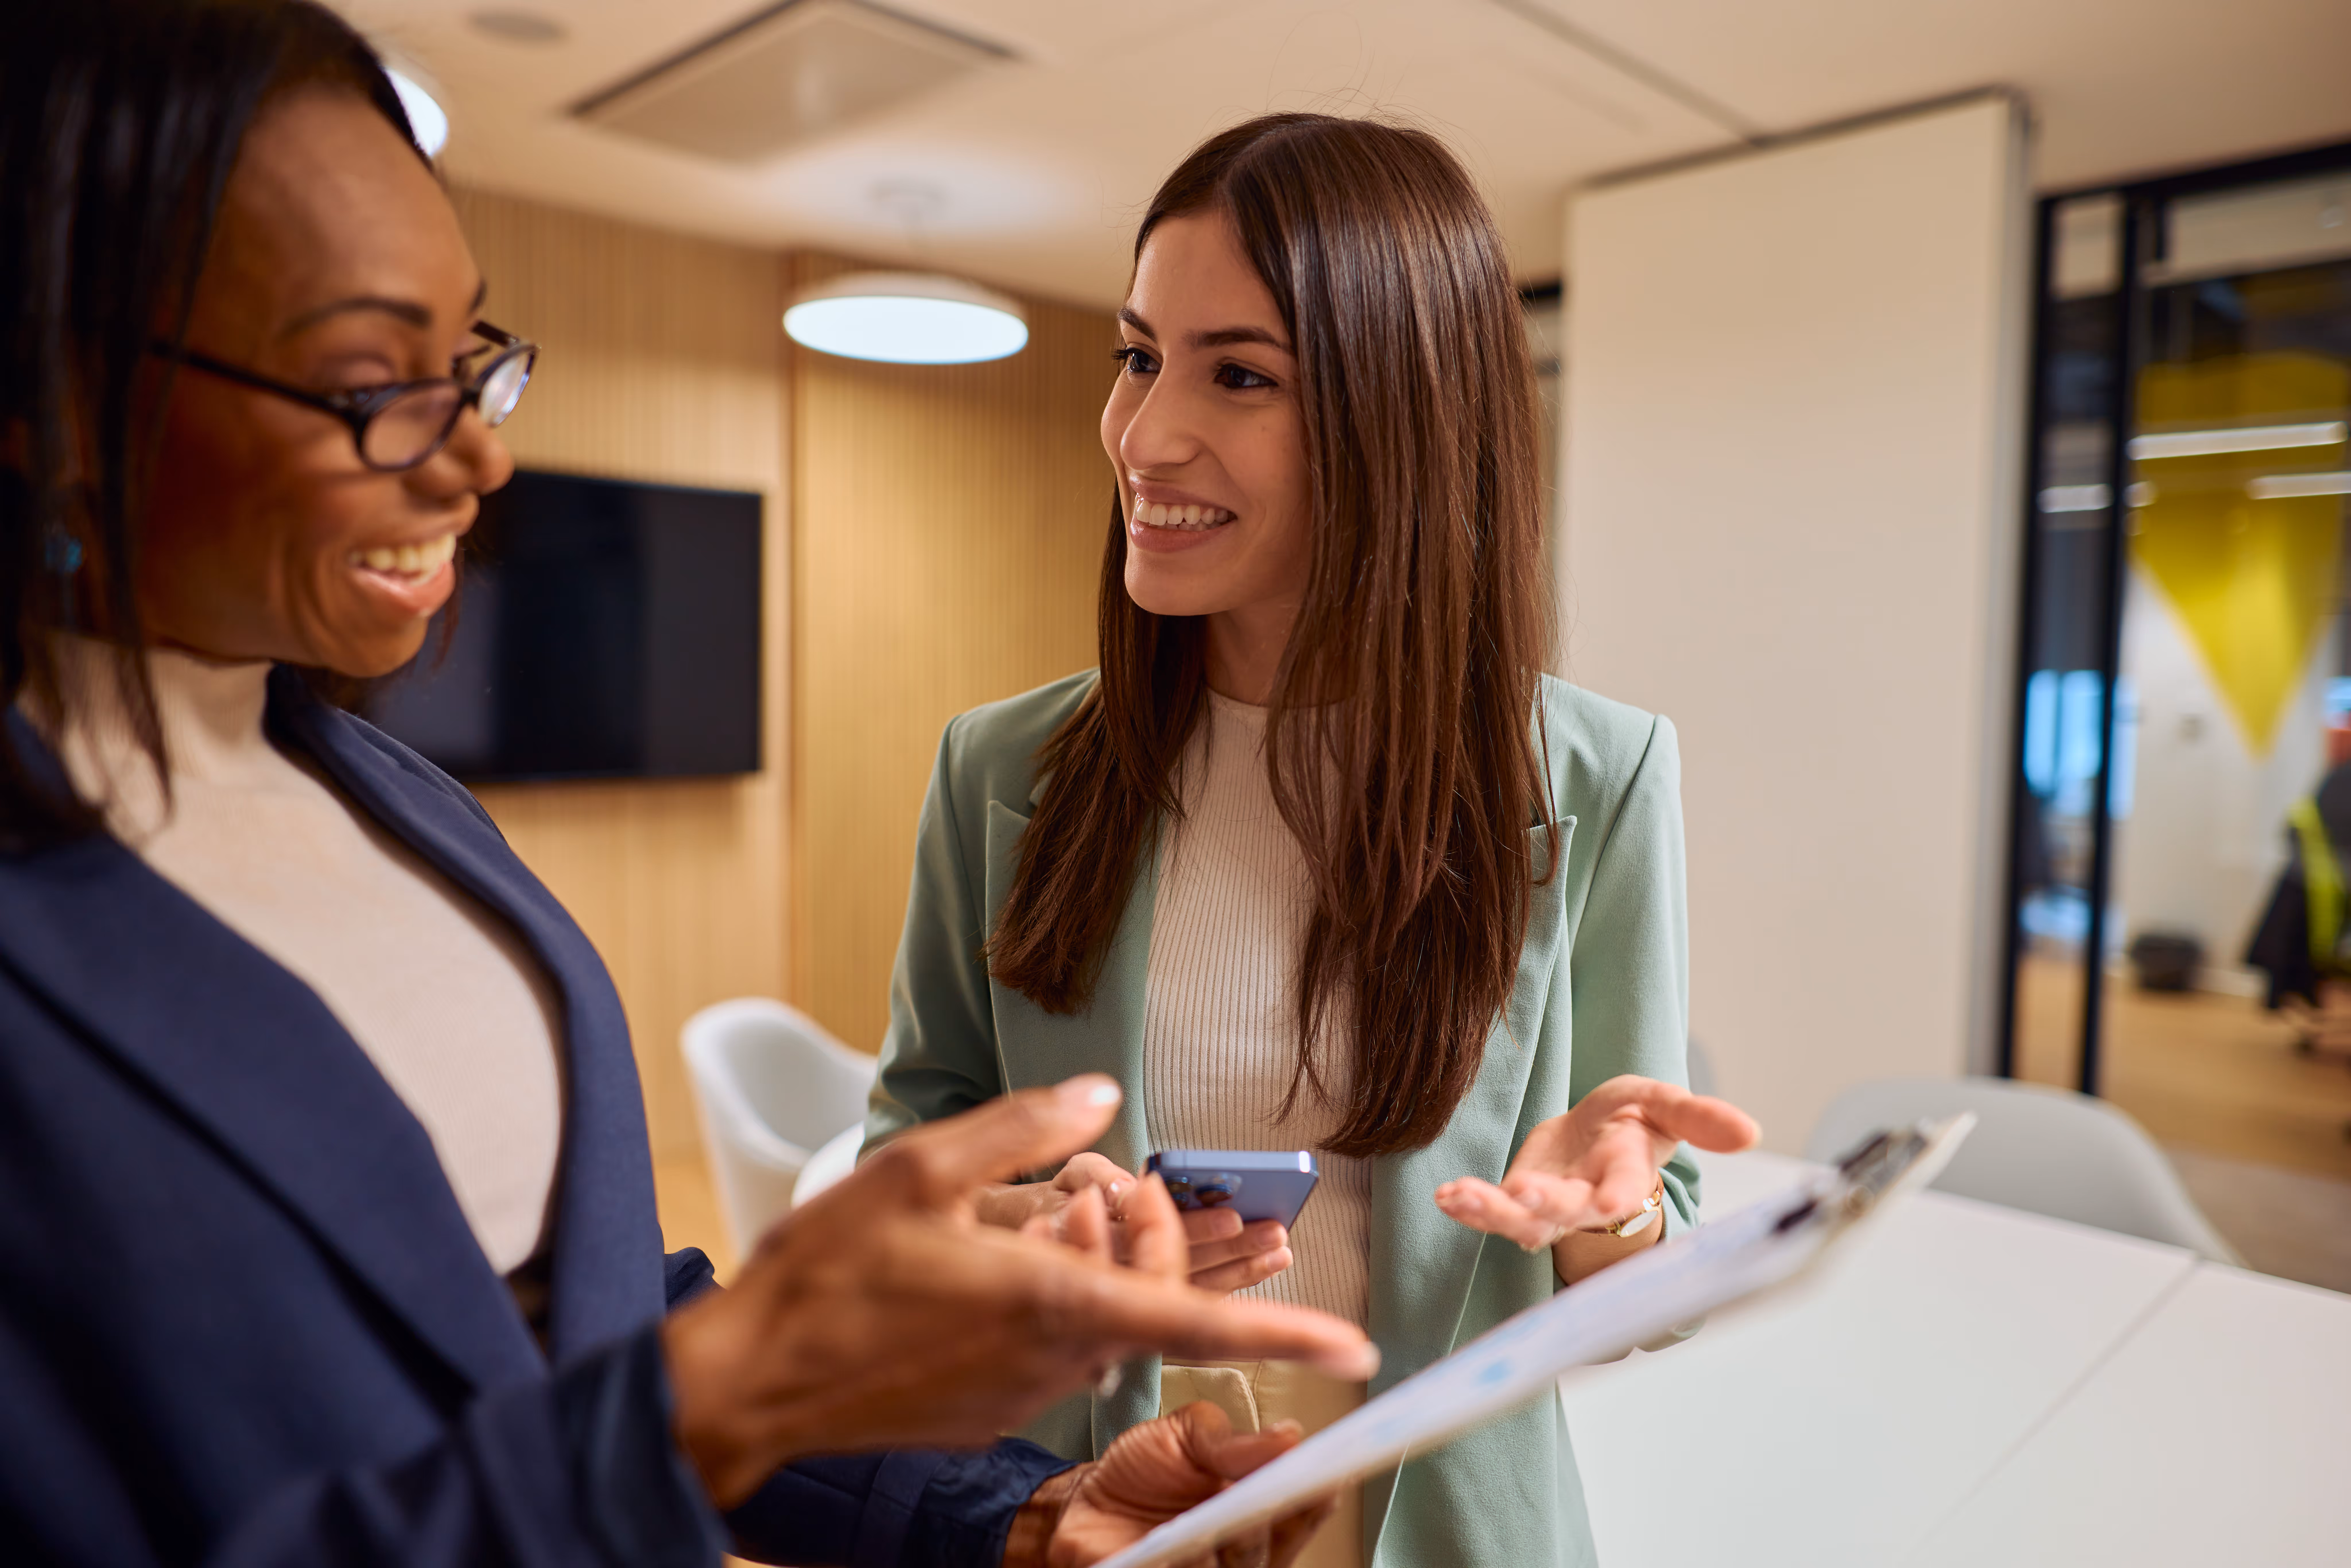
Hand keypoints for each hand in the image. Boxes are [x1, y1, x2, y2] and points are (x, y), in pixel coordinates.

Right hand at [661, 1076, 1379, 1506]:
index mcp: (1049, 1301)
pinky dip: (1065, 1300)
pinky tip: (1011, 1263)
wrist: (753, 1383)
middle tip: (1121, 1184)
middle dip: (1165, 1241)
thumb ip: (1021, 1132)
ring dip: (1111, 1267)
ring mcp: (1024, 1394)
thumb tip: (1102, 1098)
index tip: (1356, 1349)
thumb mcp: (918, 1170)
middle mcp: (1053, 1358)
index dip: (1283, 1333)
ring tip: (1066, 1212)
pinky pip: (1062, 1350)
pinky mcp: (993, 1411)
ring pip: (1109, 1324)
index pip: (1193, 1324)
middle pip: (1155, 1305)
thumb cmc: (828, 1276)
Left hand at [1004, 1403, 1337, 1567]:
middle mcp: (1242, 1552)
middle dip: (1263, 1523)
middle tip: (1253, 1494)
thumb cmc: (1144, 1469)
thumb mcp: (1184, 1435)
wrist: (1084, 1500)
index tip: (1324, 1475)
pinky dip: (1179, 1564)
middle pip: (1269, 1549)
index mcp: (1259, 1508)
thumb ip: (1229, 1440)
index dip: (1319, 1495)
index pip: (1305, 1508)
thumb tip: (1289, 1436)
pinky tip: (1173, 1552)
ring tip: (1209, 1528)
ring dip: (1226, 1549)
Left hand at [1433, 1075, 1758, 1282]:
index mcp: (1628, 1175)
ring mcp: (1551, 1208)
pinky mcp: (1518, 1204)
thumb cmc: (1633, 1121)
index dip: (1622, 1198)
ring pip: (1524, 1221)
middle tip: (1525, 1192)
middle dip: (1548, 1204)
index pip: (1629, 1191)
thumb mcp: (1665, 1105)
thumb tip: (1751, 1131)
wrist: (1598, 1135)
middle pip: (1570, 1211)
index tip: (1613, 1203)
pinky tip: (1446, 1197)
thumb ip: (1701, 1117)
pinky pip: (1493, 1212)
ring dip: (1494, 1211)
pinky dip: (1470, 1207)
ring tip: (1461, 1197)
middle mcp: (1589, 1201)